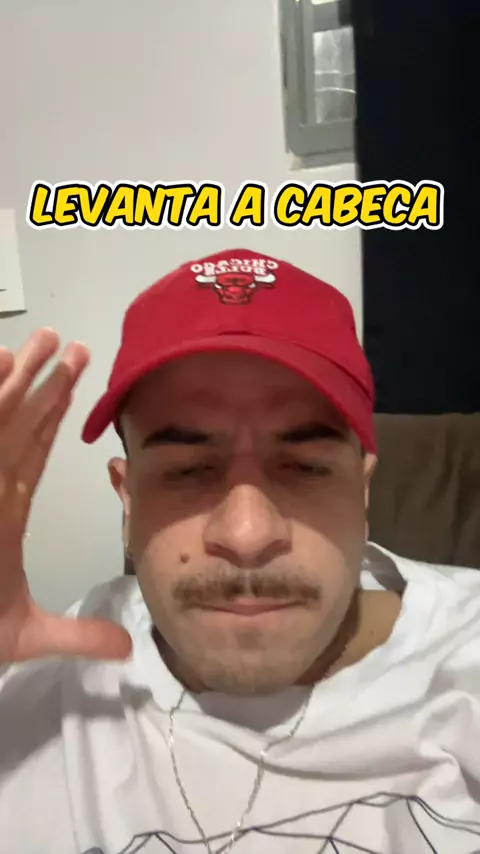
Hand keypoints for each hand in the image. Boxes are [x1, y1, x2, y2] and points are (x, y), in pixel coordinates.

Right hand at [0, 329, 131, 663]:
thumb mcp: (25, 636)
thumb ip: (75, 636)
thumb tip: (126, 649)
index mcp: (3, 515)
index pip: (33, 454)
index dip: (52, 415)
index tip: (74, 380)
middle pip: (18, 426)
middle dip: (42, 383)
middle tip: (69, 343)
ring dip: (14, 382)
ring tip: (40, 342)